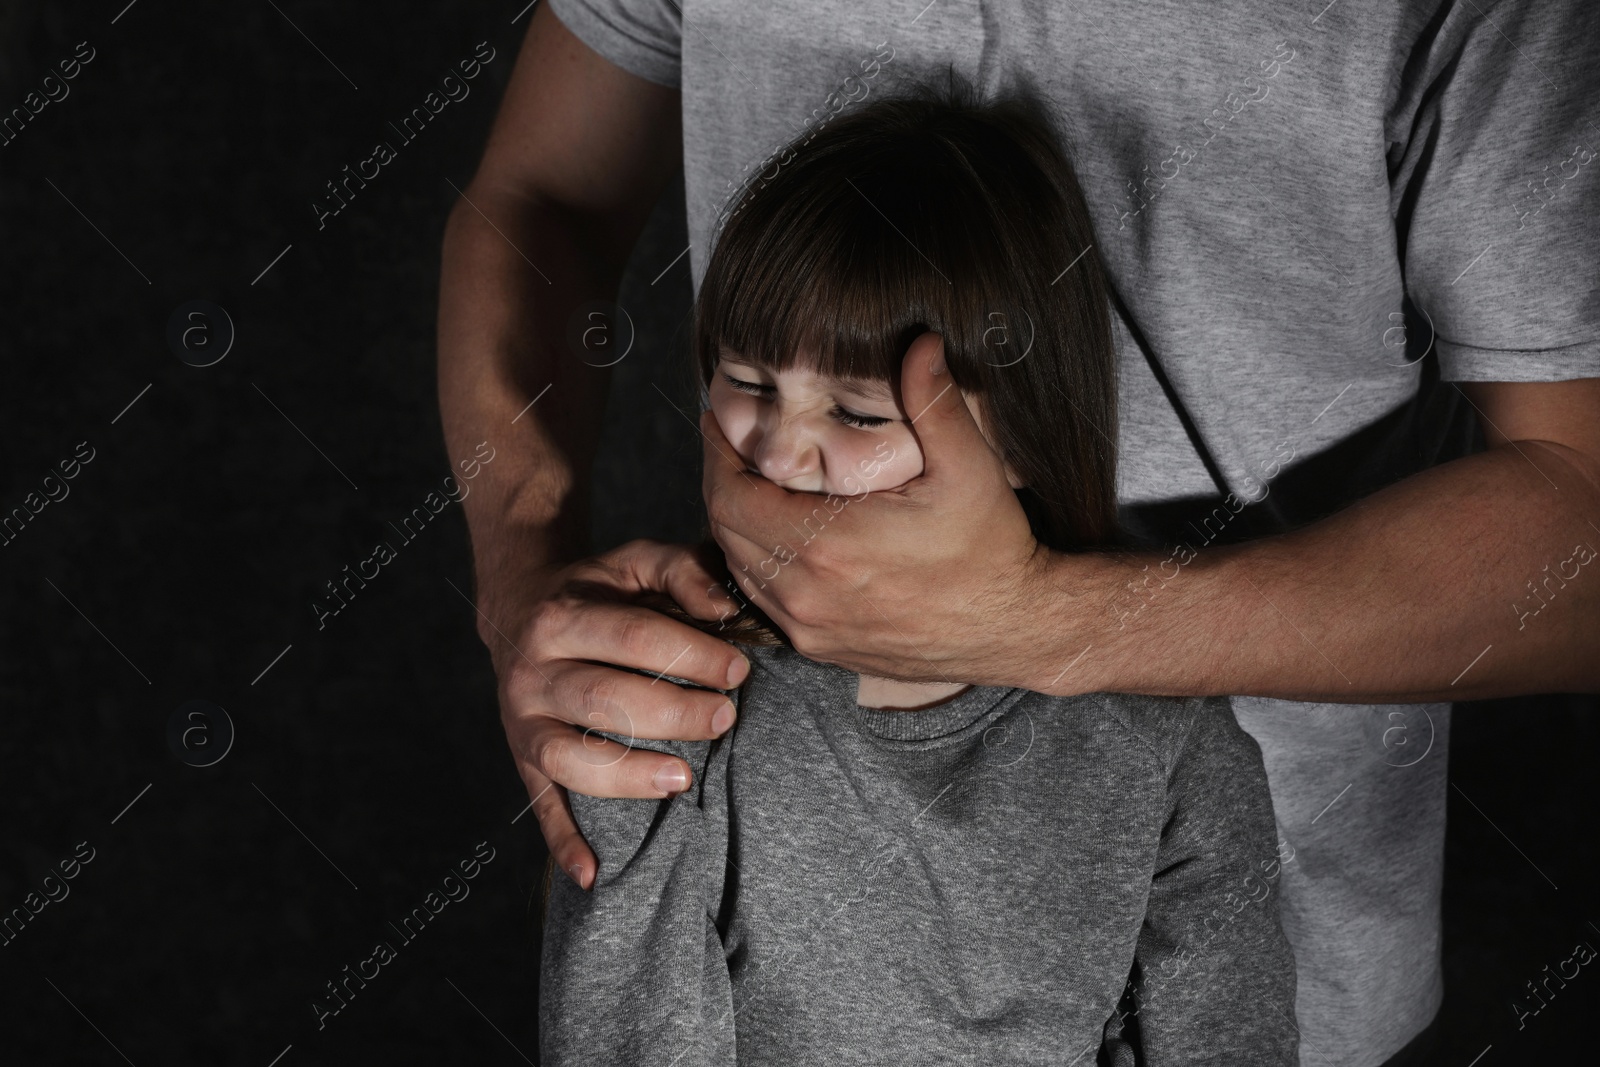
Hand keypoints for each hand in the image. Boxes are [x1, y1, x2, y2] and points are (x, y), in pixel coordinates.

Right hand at [485, 538, 750, 890]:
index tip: (739, 671)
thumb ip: (683, 571)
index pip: (631, 635)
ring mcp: (523, 721)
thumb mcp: (637, 560)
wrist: (519, 607)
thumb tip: (723, 610)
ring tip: (683, 779)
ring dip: (626, 774)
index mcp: (561, 615)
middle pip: (604, 698)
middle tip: (726, 719)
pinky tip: (595, 873)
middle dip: (672, 712)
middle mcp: (531, 670)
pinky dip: (564, 843)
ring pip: (570, 757)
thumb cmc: (600, 590)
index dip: (689, 654)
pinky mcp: (522, 759)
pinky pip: (540, 806)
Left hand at [701, 332, 1050, 687]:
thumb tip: (922, 342)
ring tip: (758, 485)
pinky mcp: (821, 648)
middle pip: (724, 532)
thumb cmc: (993, 549)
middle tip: (736, 447)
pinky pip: (764, 602)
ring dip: (739, 527)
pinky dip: (760, 565)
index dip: (718, 455)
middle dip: (724, 484)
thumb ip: (935, 402)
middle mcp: (805, 593)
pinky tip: (785, 536)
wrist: (1015, 630)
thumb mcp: (970, 468)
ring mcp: (809, 627)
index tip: (722, 422)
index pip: (730, 496)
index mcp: (826, 545)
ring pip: (739, 569)